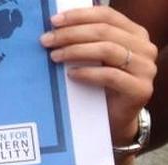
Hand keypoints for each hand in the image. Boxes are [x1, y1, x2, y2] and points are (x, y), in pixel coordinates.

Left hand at [41, 6, 157, 143]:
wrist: (113, 120)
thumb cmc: (99, 87)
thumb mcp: (94, 60)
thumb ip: (85, 42)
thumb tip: (54, 29)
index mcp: (135, 34)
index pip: (107, 16)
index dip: (79, 16)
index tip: (53, 22)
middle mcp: (144, 48)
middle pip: (104, 31)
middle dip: (71, 34)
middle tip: (47, 41)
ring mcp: (146, 68)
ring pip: (108, 50)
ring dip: (76, 51)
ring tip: (54, 56)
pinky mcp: (141, 89)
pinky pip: (111, 76)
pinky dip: (88, 72)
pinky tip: (71, 74)